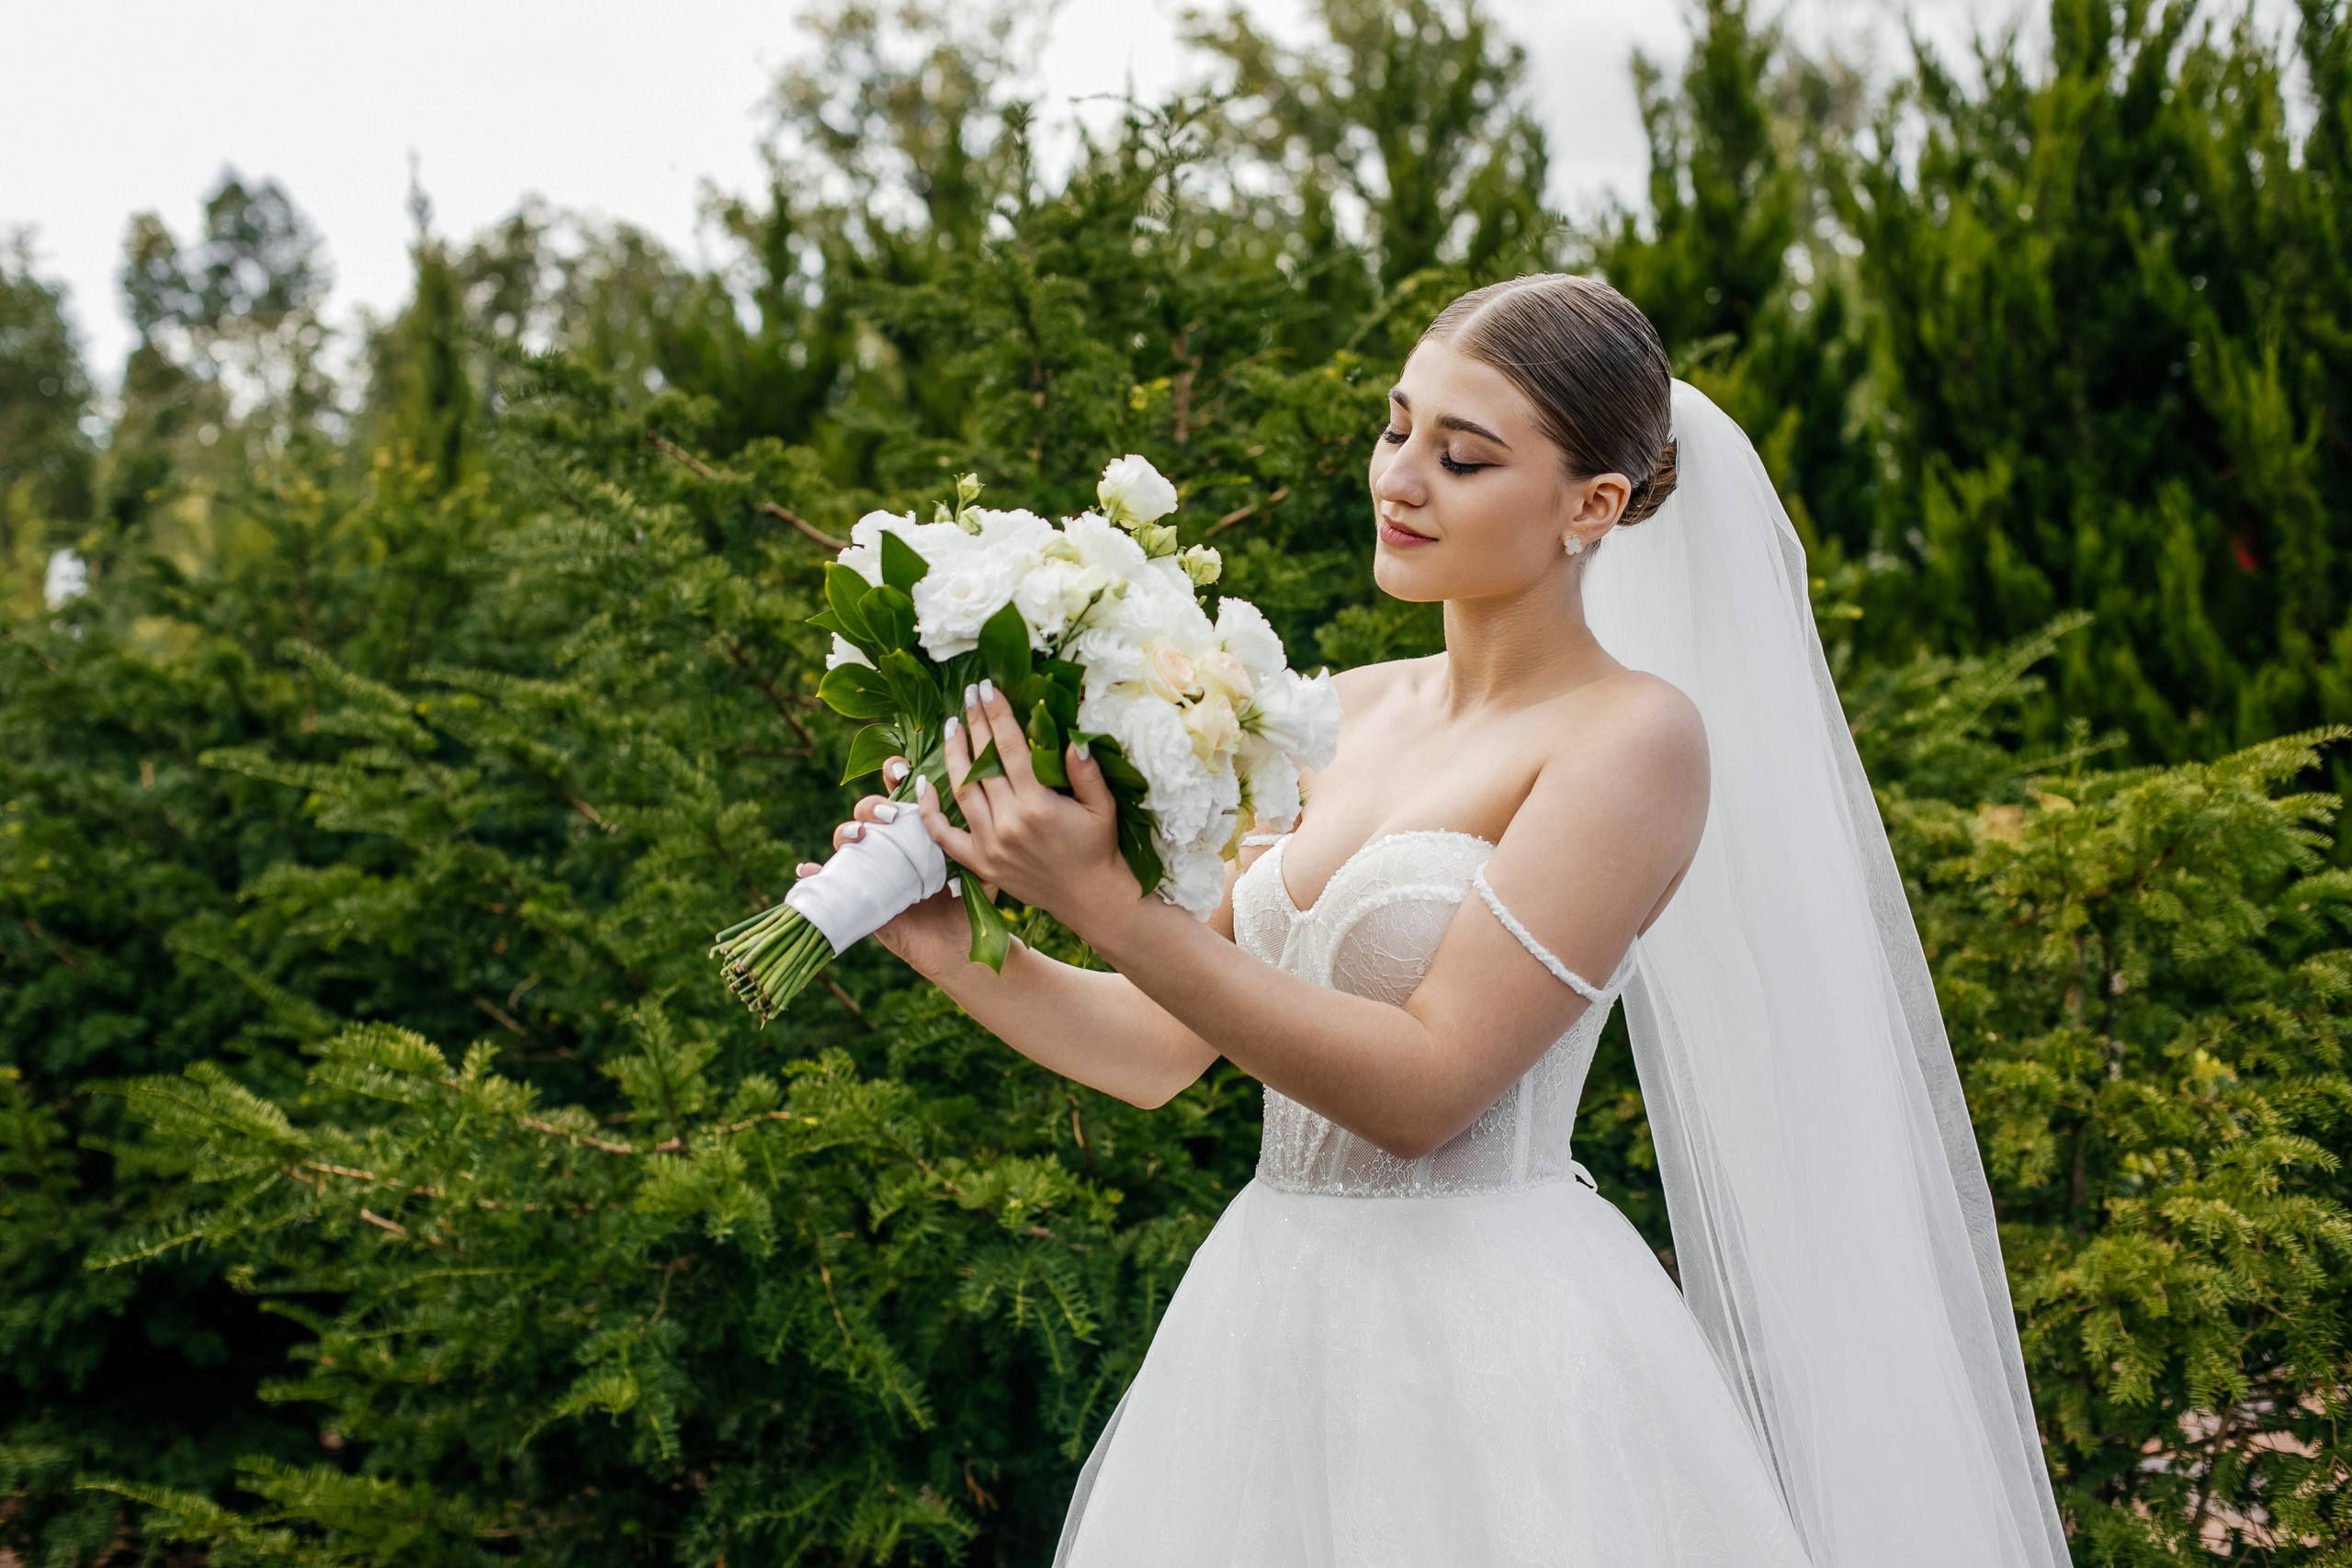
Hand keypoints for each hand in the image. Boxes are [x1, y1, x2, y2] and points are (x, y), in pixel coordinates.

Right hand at [796, 760, 969, 977]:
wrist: (955, 946)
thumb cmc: (967, 902)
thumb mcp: (976, 867)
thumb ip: (973, 839)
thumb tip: (967, 807)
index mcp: (915, 829)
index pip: (900, 791)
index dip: (894, 773)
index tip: (900, 770)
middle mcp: (889, 844)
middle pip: (870, 811)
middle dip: (874, 805)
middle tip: (890, 815)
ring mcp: (871, 868)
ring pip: (847, 839)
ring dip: (846, 830)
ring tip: (859, 836)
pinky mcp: (858, 896)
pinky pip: (828, 881)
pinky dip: (811, 873)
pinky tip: (807, 869)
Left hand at [915, 678, 1140, 931]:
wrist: (1090, 899)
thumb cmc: (1098, 848)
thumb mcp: (1102, 806)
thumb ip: (1086, 771)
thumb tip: (1073, 738)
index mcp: (1037, 804)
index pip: (1010, 747)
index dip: (997, 715)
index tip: (987, 689)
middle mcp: (1008, 822)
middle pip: (982, 763)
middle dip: (975, 725)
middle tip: (967, 696)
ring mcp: (989, 845)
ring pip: (961, 791)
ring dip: (953, 756)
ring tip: (952, 727)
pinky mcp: (980, 864)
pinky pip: (944, 835)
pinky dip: (928, 811)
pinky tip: (923, 784)